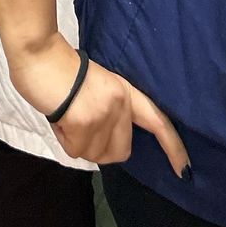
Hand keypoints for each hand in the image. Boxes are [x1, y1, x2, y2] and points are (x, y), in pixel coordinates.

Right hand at [12, 35, 189, 174]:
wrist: (40, 57)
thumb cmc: (63, 71)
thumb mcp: (98, 87)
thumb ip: (112, 112)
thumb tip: (112, 143)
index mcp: (126, 92)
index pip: (158, 122)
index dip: (173, 147)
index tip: (185, 170)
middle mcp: (120, 104)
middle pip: (121, 151)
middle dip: (102, 147)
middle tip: (83, 124)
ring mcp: (103, 114)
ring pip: (96, 154)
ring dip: (80, 142)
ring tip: (69, 115)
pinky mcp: (84, 123)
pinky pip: (76, 150)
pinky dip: (66, 140)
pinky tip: (61, 118)